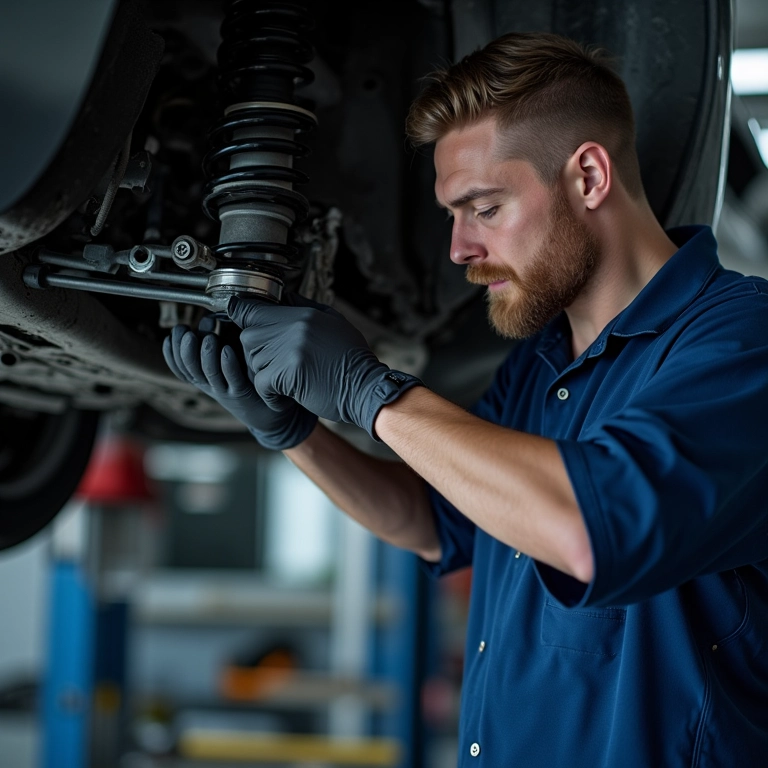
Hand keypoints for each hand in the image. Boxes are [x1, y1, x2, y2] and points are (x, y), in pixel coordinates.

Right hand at [162, 324, 316, 449]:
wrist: (271, 411)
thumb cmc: (251, 379)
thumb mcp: (231, 360)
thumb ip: (223, 339)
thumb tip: (218, 310)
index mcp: (205, 375)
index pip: (180, 365)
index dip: (173, 350)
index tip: (175, 332)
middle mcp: (211, 383)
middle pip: (189, 368)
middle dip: (184, 348)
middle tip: (185, 331)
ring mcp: (226, 389)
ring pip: (208, 373)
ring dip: (204, 353)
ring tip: (207, 337)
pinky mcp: (243, 394)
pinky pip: (232, 379)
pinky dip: (227, 365)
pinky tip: (228, 350)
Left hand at [227, 294, 422, 439]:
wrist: (367, 389)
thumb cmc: (354, 360)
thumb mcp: (335, 323)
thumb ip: (306, 308)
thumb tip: (283, 297)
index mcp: (303, 315)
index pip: (254, 308)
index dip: (241, 315)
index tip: (238, 320)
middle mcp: (294, 328)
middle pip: (248, 335)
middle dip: (256, 352)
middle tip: (274, 364)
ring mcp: (290, 350)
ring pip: (254, 361)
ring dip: (265, 374)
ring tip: (286, 380)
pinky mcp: (288, 374)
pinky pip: (260, 383)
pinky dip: (269, 394)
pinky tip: (284, 395)